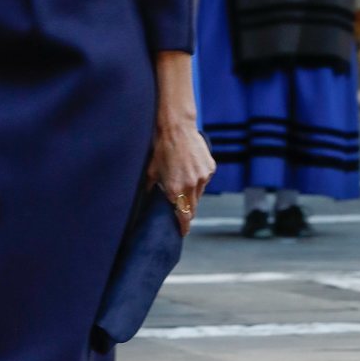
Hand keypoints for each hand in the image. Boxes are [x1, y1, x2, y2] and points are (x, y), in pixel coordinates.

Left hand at [146, 119, 215, 235]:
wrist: (177, 129)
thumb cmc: (161, 149)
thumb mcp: (151, 171)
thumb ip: (151, 188)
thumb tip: (149, 197)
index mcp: (175, 189)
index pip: (183, 216)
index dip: (184, 226)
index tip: (183, 232)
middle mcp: (191, 186)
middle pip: (192, 207)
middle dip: (187, 211)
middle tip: (180, 208)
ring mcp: (203, 177)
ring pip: (199, 194)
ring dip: (192, 193)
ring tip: (183, 180)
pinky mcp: (210, 169)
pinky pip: (205, 180)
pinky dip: (198, 180)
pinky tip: (190, 169)